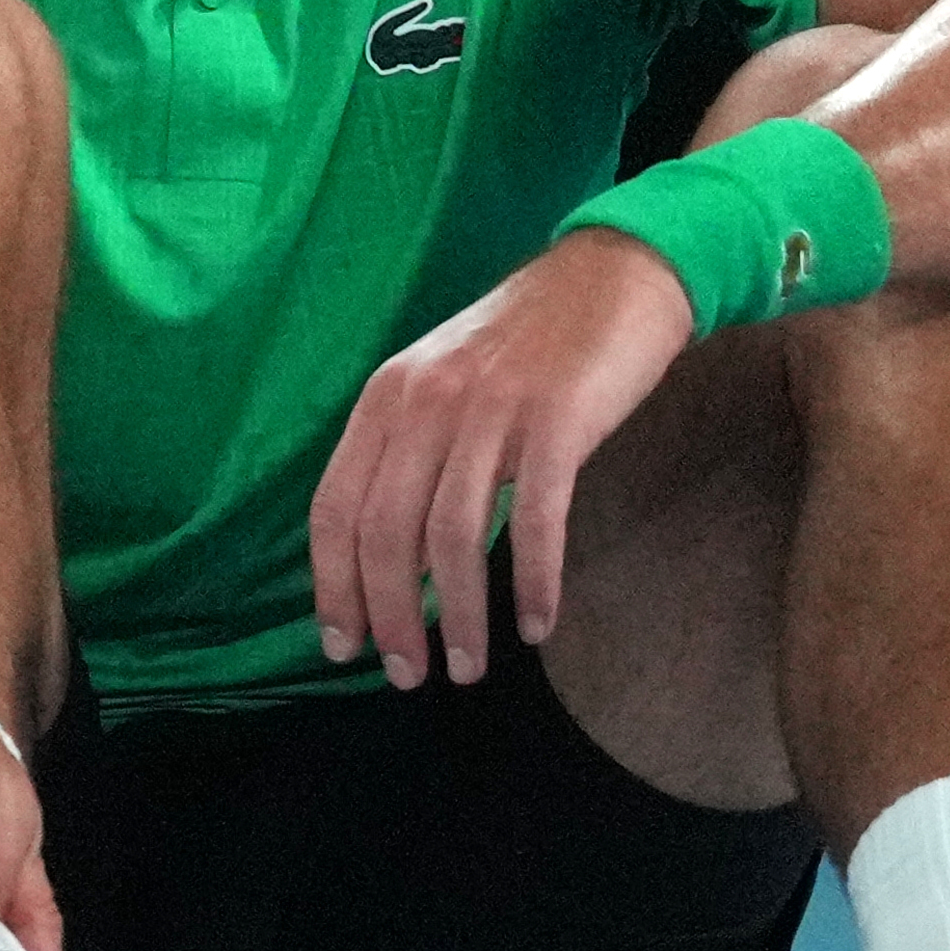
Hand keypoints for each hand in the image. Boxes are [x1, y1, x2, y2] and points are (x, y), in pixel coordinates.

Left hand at [307, 224, 695, 689]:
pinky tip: (537, 626)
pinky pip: (536, 521)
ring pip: (454, 539)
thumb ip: (411, 456)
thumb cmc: (528, 345)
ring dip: (457, 616)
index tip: (343, 647)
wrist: (616, 274)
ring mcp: (491, 412)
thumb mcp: (443, 386)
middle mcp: (425, 405)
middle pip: (386, 534)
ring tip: (468, 667)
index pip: (335, 508)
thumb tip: (392, 560)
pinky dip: (533, 582)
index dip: (333, 584)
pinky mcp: (557, 422)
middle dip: (391, 617)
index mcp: (385, 400)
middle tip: (410, 676)